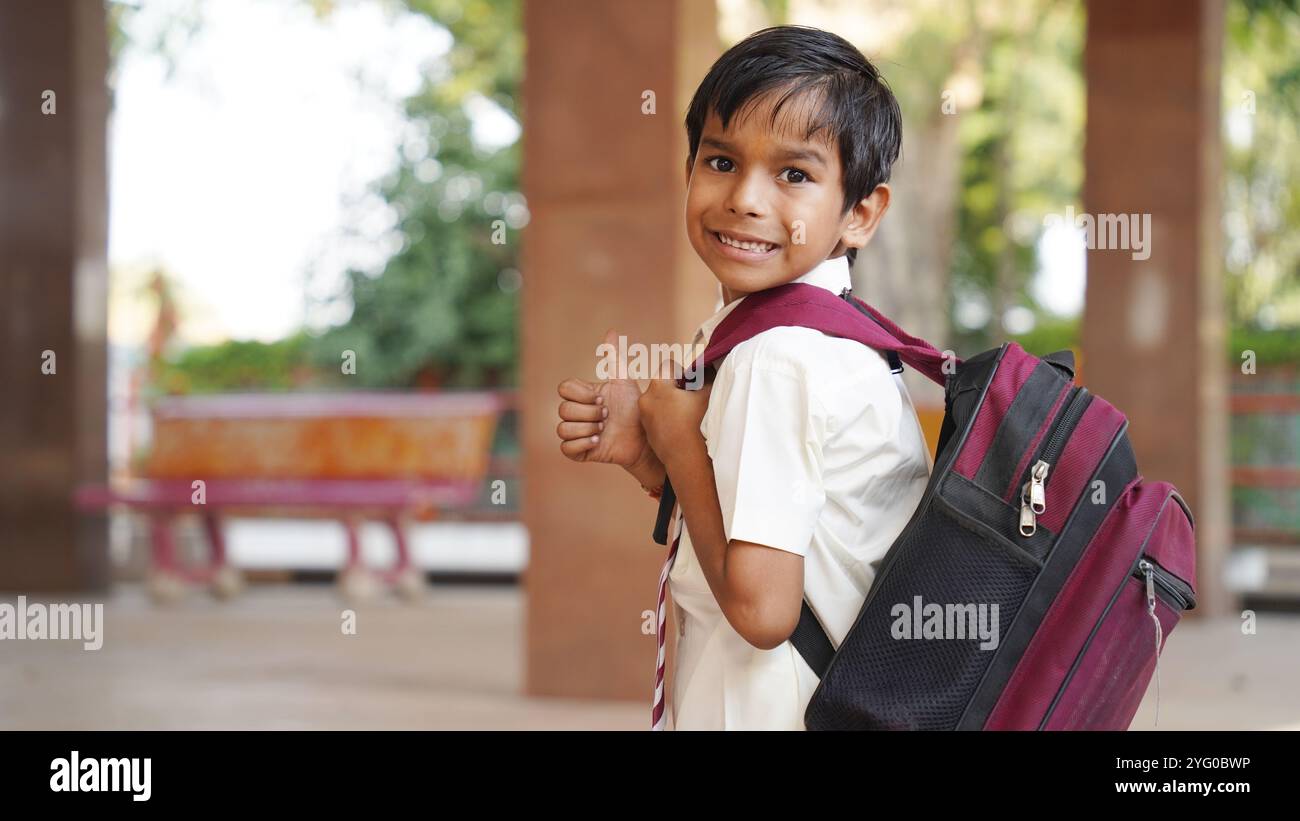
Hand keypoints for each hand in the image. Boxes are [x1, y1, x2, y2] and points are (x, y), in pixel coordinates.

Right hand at [557, 330, 661, 483]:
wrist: (646, 437)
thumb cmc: (635, 409)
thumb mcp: (624, 382)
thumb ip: (614, 358)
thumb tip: (611, 331)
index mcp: (583, 395)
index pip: (565, 388)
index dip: (582, 394)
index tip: (602, 398)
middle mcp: (577, 413)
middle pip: (564, 410)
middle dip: (588, 413)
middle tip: (607, 416)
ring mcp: (577, 433)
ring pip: (563, 428)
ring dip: (586, 429)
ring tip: (604, 430)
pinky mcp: (580, 451)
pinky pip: (566, 448)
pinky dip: (582, 443)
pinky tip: (599, 441)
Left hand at [638, 351, 711, 469]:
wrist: (688, 459)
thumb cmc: (697, 425)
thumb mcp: (707, 395)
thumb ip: (706, 377)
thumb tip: (707, 369)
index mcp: (658, 386)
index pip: (669, 366)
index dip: (683, 371)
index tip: (692, 383)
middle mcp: (646, 399)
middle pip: (663, 384)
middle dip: (677, 389)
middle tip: (692, 399)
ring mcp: (645, 417)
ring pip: (659, 401)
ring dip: (672, 404)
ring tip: (688, 415)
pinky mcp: (647, 432)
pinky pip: (657, 417)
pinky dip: (668, 418)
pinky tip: (682, 427)